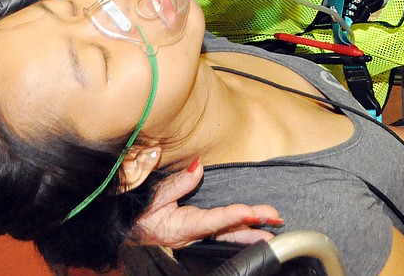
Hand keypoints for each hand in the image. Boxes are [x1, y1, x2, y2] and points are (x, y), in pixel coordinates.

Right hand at [132, 161, 282, 248]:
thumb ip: (179, 182)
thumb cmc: (138, 210)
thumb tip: (198, 166)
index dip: (233, 216)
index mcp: (182, 227)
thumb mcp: (155, 194)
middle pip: (227, 232)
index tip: (250, 212)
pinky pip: (222, 232)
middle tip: (274, 221)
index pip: (212, 220)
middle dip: (252, 227)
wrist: (128, 226)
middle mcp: (192, 235)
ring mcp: (196, 236)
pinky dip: (239, 229)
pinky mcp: (198, 232)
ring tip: (272, 229)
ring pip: (227, 235)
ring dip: (250, 232)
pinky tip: (253, 228)